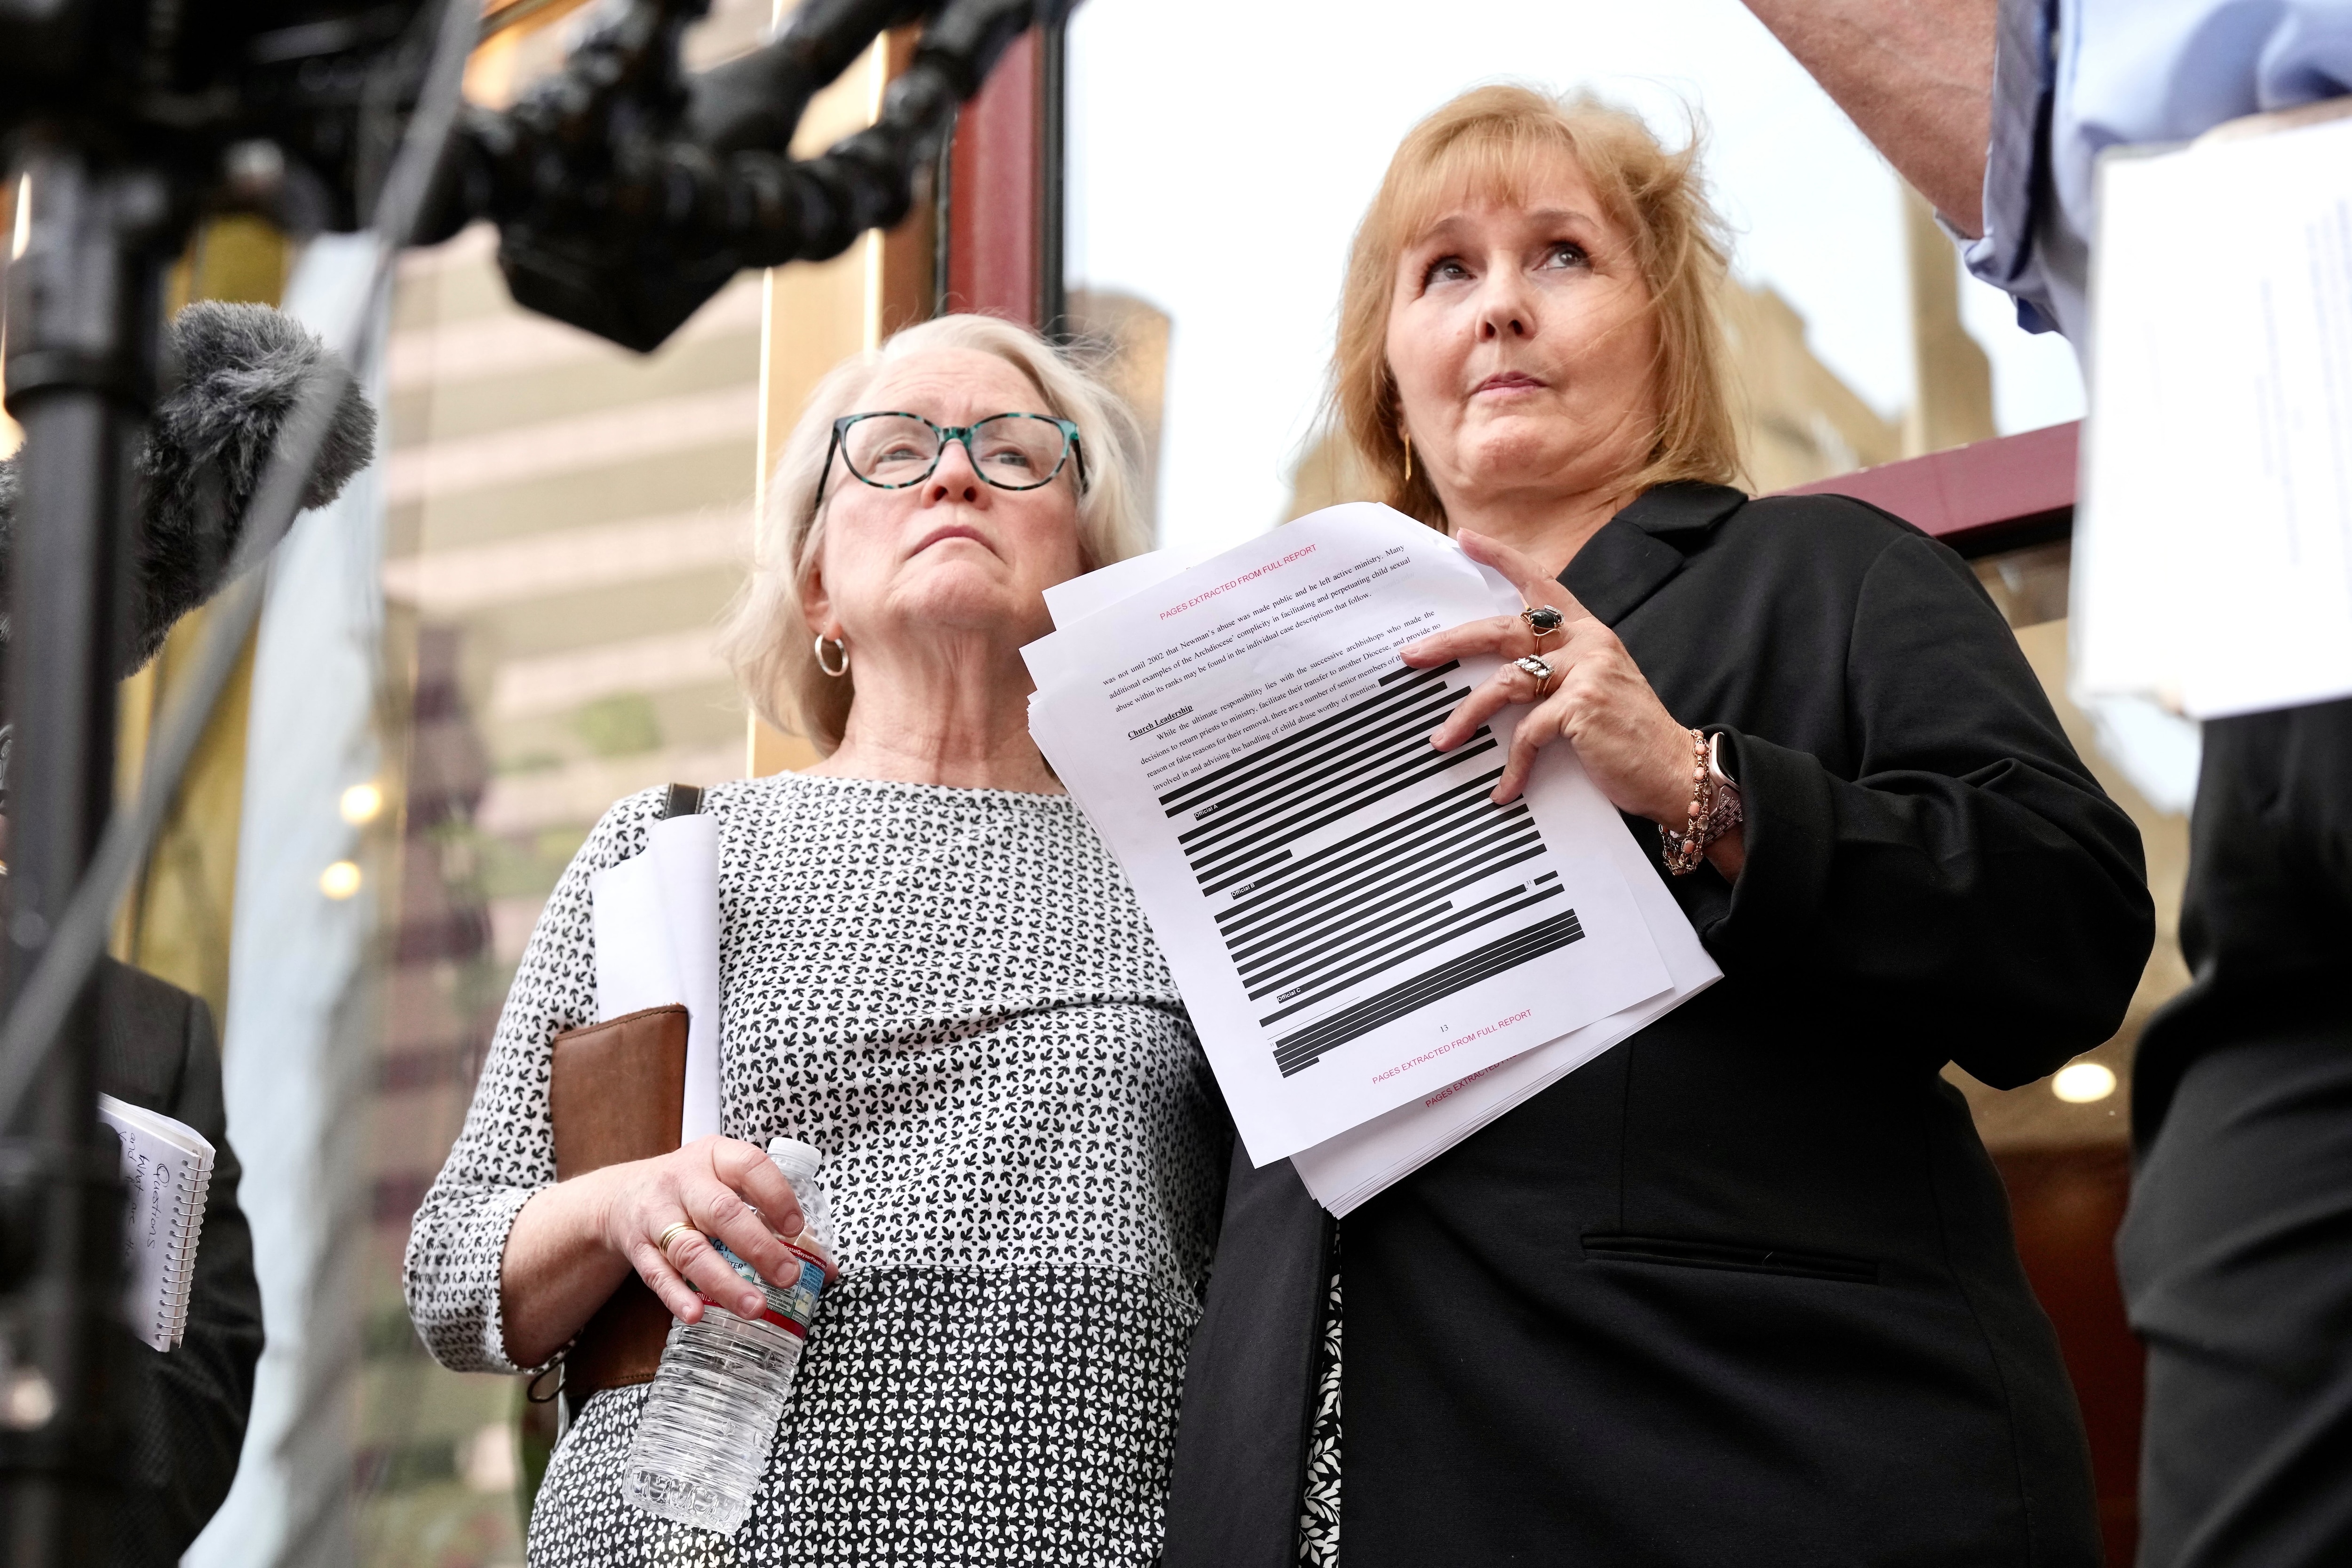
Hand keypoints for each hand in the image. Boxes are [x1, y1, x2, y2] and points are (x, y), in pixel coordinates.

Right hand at [593, 1135, 836, 1324]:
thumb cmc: (694, 1190)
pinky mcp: (638, 1247)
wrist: (623, 1195)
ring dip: (723, 1281)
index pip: (751, 1166)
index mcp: (716, 1157)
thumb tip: (826, 1270)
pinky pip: (657, 1274)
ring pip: (690, 1249)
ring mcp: (657, 1214)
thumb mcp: (728, 1183)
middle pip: (721, 1211)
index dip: (777, 1196)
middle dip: (757, 1246)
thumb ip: (773, 1218)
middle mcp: (684, 1181)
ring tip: (754, 1306)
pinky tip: (698, 1315)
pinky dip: (678, 1296)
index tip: (798, 1229)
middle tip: (787, 1277)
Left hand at [1401, 529, 1693, 820]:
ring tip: (1443, 740)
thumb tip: (1501, 680)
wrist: (1676, 770)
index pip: (1541, 582)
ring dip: (1467, 715)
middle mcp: (1587, 643)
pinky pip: (1527, 732)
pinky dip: (1512, 765)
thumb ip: (1557, 673)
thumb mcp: (1595, 690)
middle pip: (1504, 630)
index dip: (1501, 558)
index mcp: (1589, 632)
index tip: (1464, 539)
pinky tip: (1505, 789)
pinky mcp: (1581, 705)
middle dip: (1451, 643)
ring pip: (1505, 683)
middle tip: (1413, 655)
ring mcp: (1585, 671)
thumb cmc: (1630, 737)